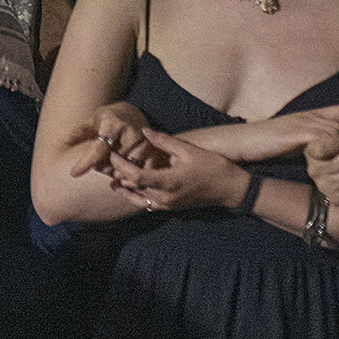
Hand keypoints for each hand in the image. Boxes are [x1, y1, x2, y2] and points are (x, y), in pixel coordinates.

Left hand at [68, 101, 158, 180]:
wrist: (131, 115)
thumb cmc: (107, 119)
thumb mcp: (92, 120)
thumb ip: (80, 131)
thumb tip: (65, 140)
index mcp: (114, 124)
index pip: (98, 149)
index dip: (85, 163)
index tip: (73, 173)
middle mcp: (132, 134)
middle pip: (111, 164)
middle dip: (101, 167)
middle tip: (99, 161)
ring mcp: (145, 145)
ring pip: (124, 172)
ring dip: (114, 173)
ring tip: (112, 163)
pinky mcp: (154, 154)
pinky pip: (139, 175)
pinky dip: (128, 178)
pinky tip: (122, 172)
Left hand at [108, 127, 248, 212]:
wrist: (232, 190)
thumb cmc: (214, 168)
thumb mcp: (190, 151)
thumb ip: (165, 142)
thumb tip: (145, 131)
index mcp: (169, 182)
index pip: (136, 176)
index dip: (121, 166)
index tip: (112, 154)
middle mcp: (165, 197)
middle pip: (134, 187)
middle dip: (119, 174)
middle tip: (107, 162)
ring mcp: (168, 205)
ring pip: (138, 198)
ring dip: (125, 187)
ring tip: (111, 176)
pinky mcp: (172, 208)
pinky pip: (147, 204)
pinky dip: (135, 196)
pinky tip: (128, 188)